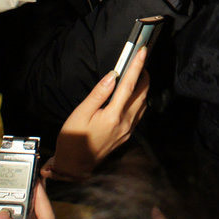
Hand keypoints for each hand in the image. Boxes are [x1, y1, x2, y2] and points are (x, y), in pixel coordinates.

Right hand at [50, 46, 149, 179]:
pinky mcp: (127, 134)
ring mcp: (128, 129)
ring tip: (138, 75)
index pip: (130, 85)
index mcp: (114, 115)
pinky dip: (140, 100)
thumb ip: (98, 94)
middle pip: (142, 93)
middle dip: (144, 75)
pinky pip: (139, 113)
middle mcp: (125, 122)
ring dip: (143, 87)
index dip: (137, 66)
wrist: (75, 166)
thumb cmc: (73, 140)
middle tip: (141, 61)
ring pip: (143, 103)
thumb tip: (112, 76)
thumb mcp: (80, 114)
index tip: (142, 52)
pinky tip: (133, 96)